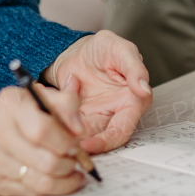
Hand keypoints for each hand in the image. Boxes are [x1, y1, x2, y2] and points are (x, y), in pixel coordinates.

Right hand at [0, 86, 88, 195]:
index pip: (42, 129)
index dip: (66, 141)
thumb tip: (78, 129)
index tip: (76, 143)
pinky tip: (51, 177)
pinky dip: (47, 188)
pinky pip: (29, 192)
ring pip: (40, 181)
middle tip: (75, 159)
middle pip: (46, 160)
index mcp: (9, 103)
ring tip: (68, 169)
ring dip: (63, 179)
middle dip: (69, 163)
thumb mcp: (44, 96)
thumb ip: (67, 104)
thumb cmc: (21, 113)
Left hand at [44, 30, 152, 154]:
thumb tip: (144, 90)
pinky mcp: (79, 120)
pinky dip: (60, 130)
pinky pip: (70, 131)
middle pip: (103, 141)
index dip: (106, 141)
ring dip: (70, 141)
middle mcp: (115, 114)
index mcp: (132, 101)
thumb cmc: (102, 48)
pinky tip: (50, 124)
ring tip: (54, 135)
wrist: (77, 50)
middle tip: (65, 147)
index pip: (122, 129)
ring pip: (85, 139)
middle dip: (85, 147)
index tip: (87, 144)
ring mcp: (96, 119)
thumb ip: (134, 67)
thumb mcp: (119, 49)